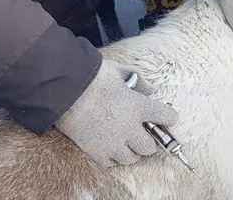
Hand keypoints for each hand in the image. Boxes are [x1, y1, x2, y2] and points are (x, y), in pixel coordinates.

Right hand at [55, 59, 178, 166]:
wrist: (64, 90)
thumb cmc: (92, 77)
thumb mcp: (119, 70)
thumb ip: (138, 80)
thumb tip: (149, 89)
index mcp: (139, 106)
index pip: (166, 117)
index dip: (168, 116)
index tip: (167, 116)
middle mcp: (129, 128)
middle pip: (150, 147)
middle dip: (149, 140)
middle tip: (142, 132)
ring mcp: (113, 142)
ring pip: (132, 158)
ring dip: (131, 150)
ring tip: (125, 141)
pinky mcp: (96, 151)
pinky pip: (112, 162)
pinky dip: (113, 156)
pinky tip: (109, 146)